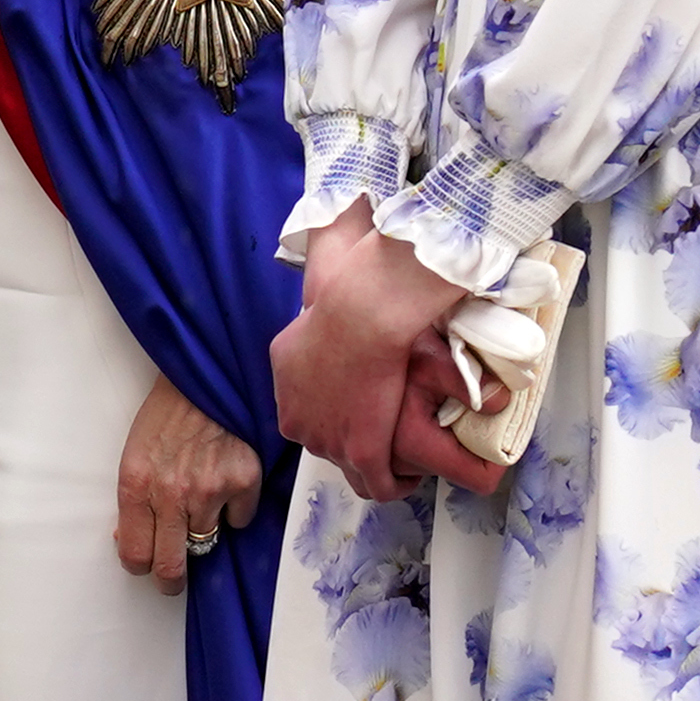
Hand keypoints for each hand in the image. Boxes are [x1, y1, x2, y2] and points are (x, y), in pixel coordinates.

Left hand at [115, 382, 266, 593]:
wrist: (207, 376)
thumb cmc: (167, 414)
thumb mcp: (134, 454)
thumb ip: (134, 500)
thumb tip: (129, 539)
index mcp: (136, 486)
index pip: (135, 556)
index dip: (142, 565)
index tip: (148, 563)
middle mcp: (172, 494)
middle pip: (171, 568)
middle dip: (171, 579)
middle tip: (174, 577)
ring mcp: (211, 490)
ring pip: (207, 542)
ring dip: (203, 527)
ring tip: (201, 497)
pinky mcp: (244, 481)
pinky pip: (239, 519)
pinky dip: (234, 507)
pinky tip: (226, 478)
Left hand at [274, 203, 498, 502]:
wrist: (361, 311)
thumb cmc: (347, 285)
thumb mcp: (324, 269)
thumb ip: (326, 256)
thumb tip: (340, 216)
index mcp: (287, 373)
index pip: (306, 402)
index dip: (336, 404)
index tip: (364, 397)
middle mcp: (295, 412)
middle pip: (321, 437)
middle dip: (350, 436)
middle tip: (385, 428)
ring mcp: (325, 437)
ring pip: (347, 467)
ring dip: (374, 466)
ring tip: (400, 459)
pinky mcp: (359, 452)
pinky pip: (376, 485)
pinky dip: (395, 484)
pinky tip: (412, 477)